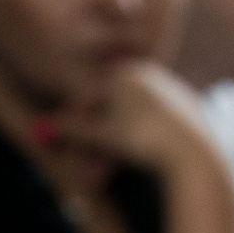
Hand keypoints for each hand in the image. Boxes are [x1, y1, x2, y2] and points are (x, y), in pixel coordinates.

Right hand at [56, 62, 224, 179]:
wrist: (193, 153)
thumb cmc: (142, 141)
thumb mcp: (102, 136)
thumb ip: (72, 130)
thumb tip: (40, 129)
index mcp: (126, 73)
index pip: (91, 95)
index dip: (75, 118)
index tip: (64, 136)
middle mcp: (152, 74)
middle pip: (115, 104)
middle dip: (100, 131)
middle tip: (89, 153)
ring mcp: (174, 89)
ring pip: (139, 115)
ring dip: (123, 136)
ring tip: (117, 159)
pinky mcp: (192, 107)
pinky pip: (162, 121)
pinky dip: (150, 136)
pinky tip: (149, 152)